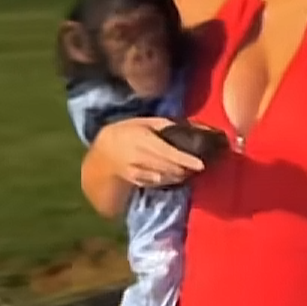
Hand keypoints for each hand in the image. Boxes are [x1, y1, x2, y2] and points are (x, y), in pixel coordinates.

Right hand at [93, 116, 208, 189]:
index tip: (201, 165)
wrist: (104, 152)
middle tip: (198, 166)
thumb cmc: (129, 132)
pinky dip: (170, 180)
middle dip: (187, 169)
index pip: (169, 152)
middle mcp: (140, 157)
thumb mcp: (145, 122)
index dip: (186, 160)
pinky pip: (159, 183)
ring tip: (189, 170)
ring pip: (166, 177)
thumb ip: (167, 125)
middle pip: (170, 168)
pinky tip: (176, 175)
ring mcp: (137, 171)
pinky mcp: (137, 181)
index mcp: (143, 139)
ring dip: (180, 176)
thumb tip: (194, 128)